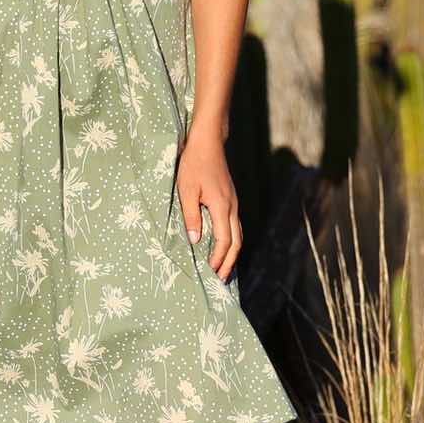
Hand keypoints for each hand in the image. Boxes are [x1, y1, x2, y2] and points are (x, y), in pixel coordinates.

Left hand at [176, 128, 241, 281]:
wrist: (208, 142)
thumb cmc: (193, 164)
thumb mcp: (186, 191)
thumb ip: (191, 216)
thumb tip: (195, 241)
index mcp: (221, 207)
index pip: (224, 241)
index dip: (218, 259)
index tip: (210, 273)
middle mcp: (231, 207)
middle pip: (236, 242)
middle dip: (229, 263)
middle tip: (221, 280)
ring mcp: (233, 203)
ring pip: (238, 234)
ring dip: (232, 254)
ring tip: (223, 269)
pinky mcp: (230, 199)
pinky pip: (234, 226)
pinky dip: (231, 241)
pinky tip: (222, 246)